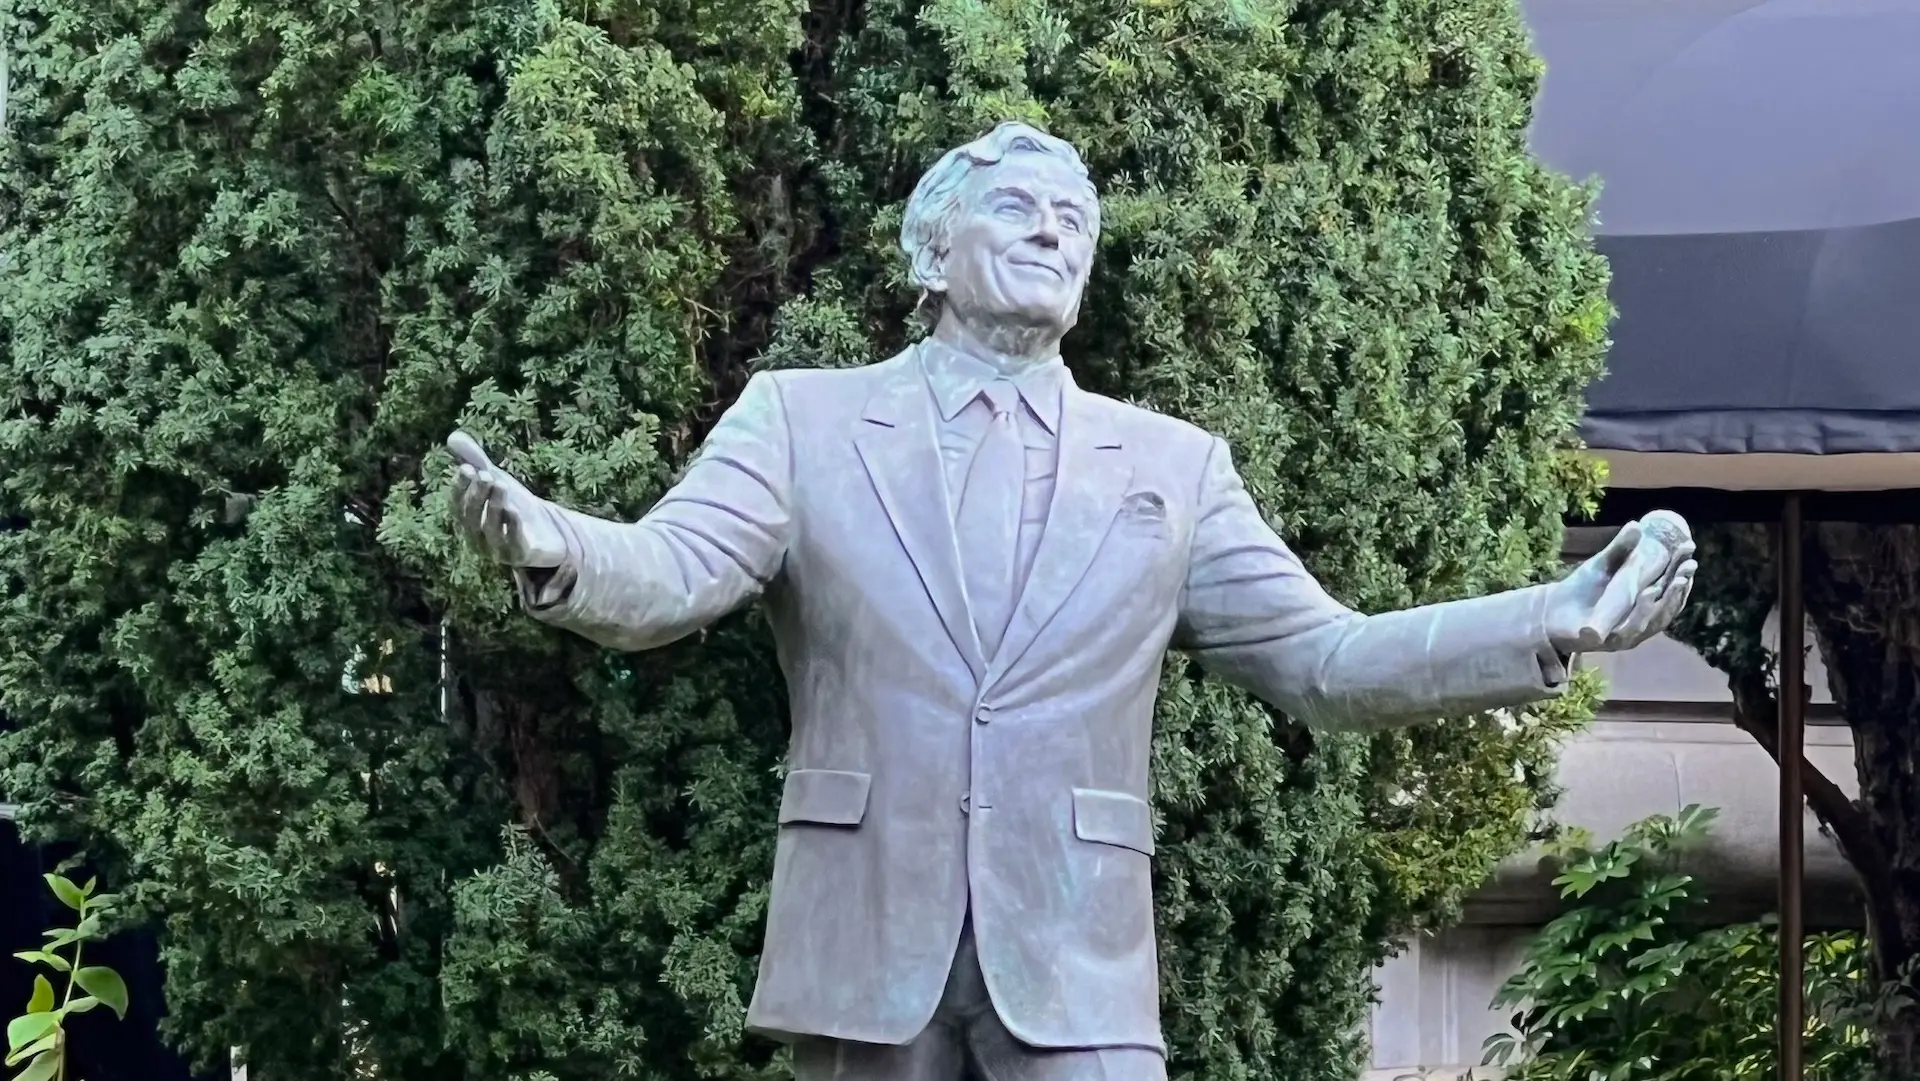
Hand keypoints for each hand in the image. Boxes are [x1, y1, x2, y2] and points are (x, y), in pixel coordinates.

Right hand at [447, 431, 566, 567]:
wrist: (550, 532)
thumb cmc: (516, 506)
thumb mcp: (497, 481)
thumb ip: (477, 462)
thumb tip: (452, 435)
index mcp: (468, 522)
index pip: (457, 505)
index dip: (460, 487)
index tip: (467, 468)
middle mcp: (478, 539)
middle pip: (471, 517)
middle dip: (477, 495)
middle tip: (486, 475)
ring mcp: (497, 550)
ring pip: (490, 529)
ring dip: (494, 506)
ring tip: (500, 484)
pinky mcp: (519, 556)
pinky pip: (512, 543)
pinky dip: (511, 527)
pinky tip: (514, 511)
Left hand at [1546, 511, 1696, 653]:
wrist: (1549, 612)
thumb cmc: (1581, 589)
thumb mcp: (1601, 565)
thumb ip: (1619, 549)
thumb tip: (1637, 525)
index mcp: (1644, 604)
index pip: (1670, 589)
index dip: (1683, 572)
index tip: (1690, 551)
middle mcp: (1641, 621)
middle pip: (1668, 606)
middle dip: (1680, 586)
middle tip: (1688, 566)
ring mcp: (1628, 634)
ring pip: (1655, 620)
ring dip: (1666, 601)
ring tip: (1675, 581)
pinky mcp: (1611, 642)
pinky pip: (1631, 631)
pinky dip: (1641, 614)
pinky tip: (1647, 596)